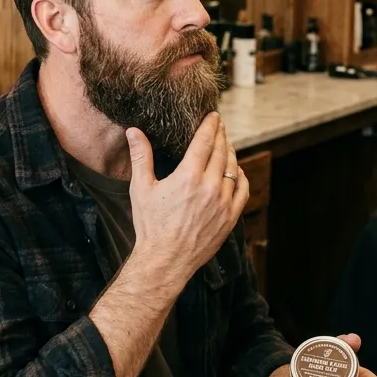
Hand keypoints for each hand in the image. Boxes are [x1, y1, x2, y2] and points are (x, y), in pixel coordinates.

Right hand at [126, 112, 249, 290]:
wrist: (165, 260)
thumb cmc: (150, 225)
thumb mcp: (141, 188)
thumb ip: (141, 156)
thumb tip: (133, 131)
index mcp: (188, 176)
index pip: (205, 141)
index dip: (210, 125)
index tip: (213, 115)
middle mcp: (210, 187)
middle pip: (221, 151)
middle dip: (221, 135)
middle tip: (219, 125)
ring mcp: (223, 203)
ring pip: (233, 169)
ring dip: (230, 153)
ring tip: (226, 145)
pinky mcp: (230, 218)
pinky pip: (242, 190)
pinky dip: (241, 176)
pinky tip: (236, 171)